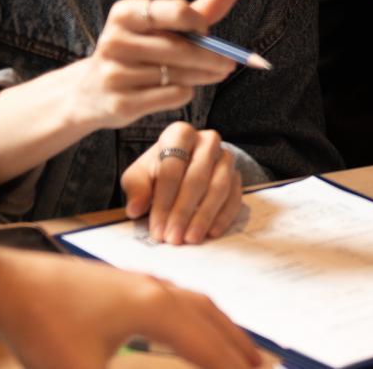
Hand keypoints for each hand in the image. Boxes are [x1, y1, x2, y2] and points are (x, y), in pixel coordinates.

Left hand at [0, 240, 259, 367]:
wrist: (5, 284)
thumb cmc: (40, 327)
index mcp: (153, 308)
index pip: (205, 344)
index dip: (229, 367)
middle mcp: (155, 288)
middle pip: (210, 317)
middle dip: (236, 345)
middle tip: (259, 367)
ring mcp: (139, 280)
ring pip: (194, 302)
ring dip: (219, 326)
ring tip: (235, 348)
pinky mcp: (122, 282)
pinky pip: (176, 297)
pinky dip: (196, 314)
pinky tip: (186, 325)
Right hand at [69, 0, 244, 132]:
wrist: (92, 92)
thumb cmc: (138, 50)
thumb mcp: (163, 26)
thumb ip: (200, 8)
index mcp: (124, 14)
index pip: (172, 11)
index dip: (196, 20)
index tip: (208, 30)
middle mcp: (114, 41)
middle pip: (178, 48)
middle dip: (211, 56)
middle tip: (231, 62)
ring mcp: (114, 74)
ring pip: (177, 74)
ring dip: (203, 75)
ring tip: (215, 73)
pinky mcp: (120, 104)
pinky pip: (171, 96)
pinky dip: (184, 92)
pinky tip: (183, 88)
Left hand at [121, 120, 244, 244]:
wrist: (183, 168)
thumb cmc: (157, 171)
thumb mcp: (139, 175)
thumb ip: (136, 189)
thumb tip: (135, 208)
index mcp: (180, 134)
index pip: (172, 169)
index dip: (163, 202)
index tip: (157, 230)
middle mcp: (207, 141)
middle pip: (197, 178)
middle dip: (183, 211)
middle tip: (174, 238)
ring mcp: (226, 157)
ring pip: (219, 187)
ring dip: (204, 216)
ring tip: (191, 239)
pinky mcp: (237, 175)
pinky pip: (235, 197)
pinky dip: (223, 216)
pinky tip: (211, 232)